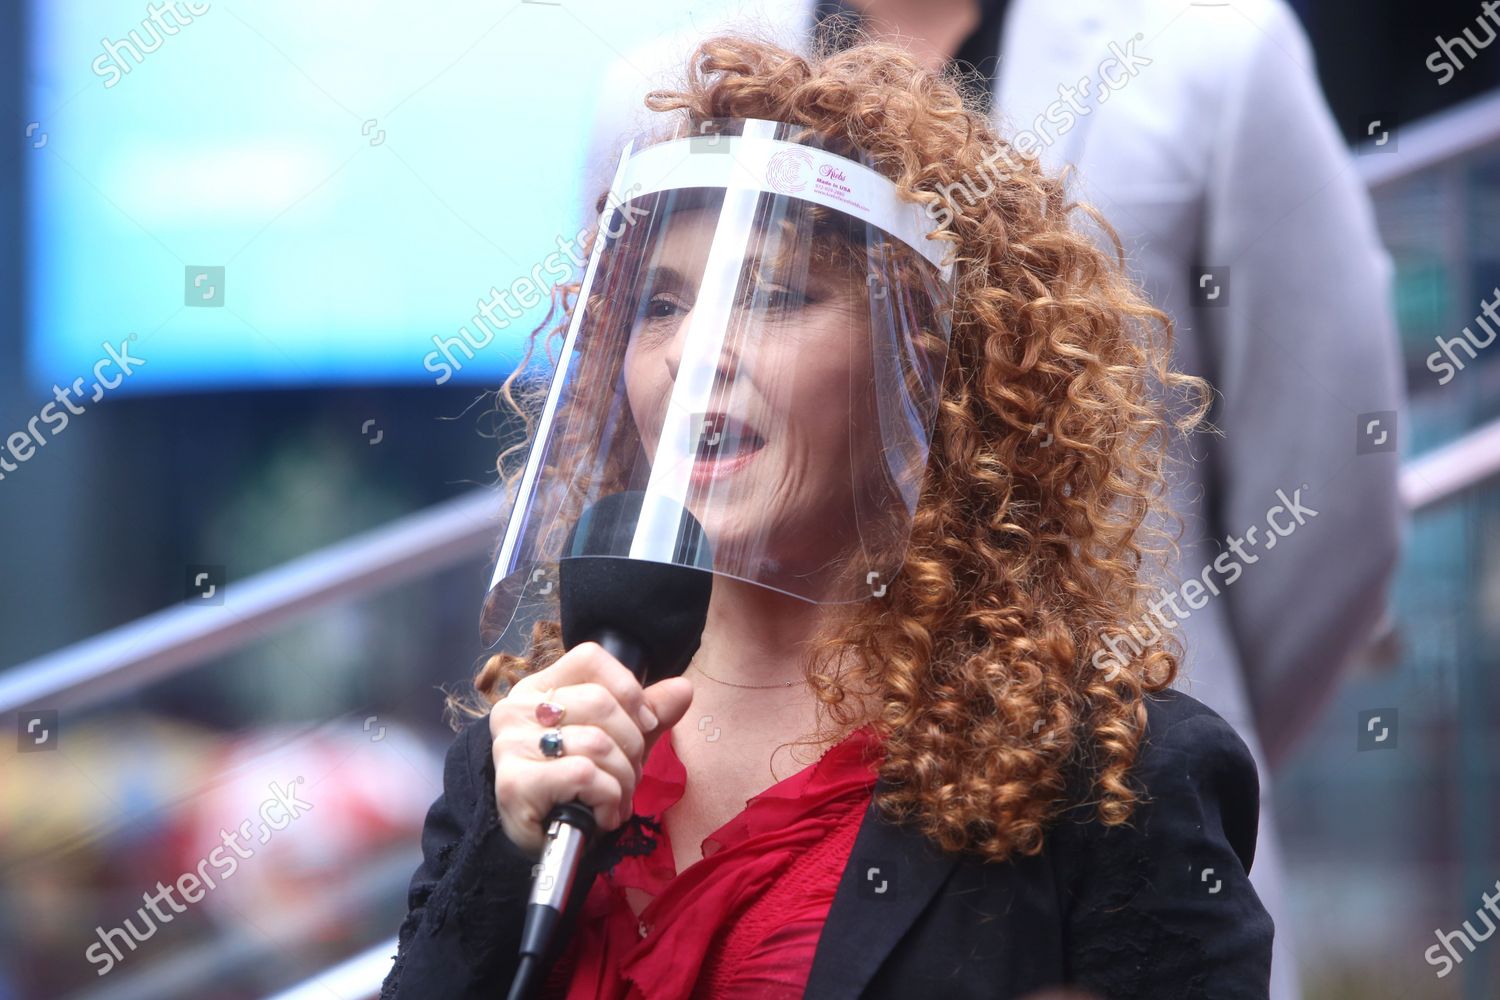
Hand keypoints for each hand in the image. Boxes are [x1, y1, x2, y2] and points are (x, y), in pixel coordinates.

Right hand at [488, 641, 694, 857]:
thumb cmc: (579, 788)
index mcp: (539, 688)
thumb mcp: (619, 743)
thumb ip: (648, 714)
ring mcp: (511, 745)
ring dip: (623, 780)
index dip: (629, 689)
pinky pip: (584, 775)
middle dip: (633, 745)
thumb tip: (683, 689)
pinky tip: (603, 815)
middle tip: (631, 775)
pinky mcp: (514, 783)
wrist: (546, 845)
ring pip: (597, 743)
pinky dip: (608, 799)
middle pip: (600, 702)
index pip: (590, 658)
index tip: (645, 724)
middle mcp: (517, 710)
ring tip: (618, 799)